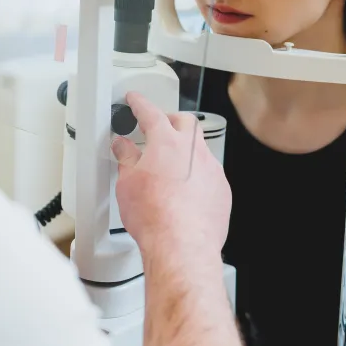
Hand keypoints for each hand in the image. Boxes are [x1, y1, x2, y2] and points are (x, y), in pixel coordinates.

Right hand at [112, 92, 231, 264]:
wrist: (182, 245)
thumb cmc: (155, 217)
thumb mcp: (127, 183)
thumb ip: (126, 158)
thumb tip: (123, 147)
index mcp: (166, 142)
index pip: (150, 112)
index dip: (139, 103)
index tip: (135, 100)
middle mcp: (193, 151)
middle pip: (184, 121)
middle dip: (170, 120)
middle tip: (158, 128)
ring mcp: (212, 169)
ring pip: (200, 148)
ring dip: (185, 151)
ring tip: (169, 166)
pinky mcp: (222, 189)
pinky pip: (210, 173)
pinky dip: (197, 175)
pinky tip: (186, 191)